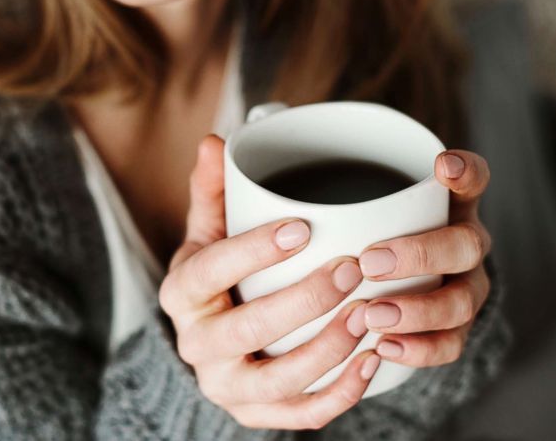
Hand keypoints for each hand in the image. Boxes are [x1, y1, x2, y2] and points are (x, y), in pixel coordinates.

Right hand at [159, 135, 378, 429]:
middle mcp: (195, 345)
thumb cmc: (219, 274)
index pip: (211, 270)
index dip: (254, 250)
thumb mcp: (210, 232)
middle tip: (351, 271)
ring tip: (369, 314)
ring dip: (328, 348)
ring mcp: (224, 386)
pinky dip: (340, 394)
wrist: (213, 342)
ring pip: (277, 379)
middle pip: (247, 329)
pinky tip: (374, 360)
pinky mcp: (255, 415)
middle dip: (304, 302)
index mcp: (181, 292)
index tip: (303, 228)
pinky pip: (300, 415)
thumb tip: (217, 142)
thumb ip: (215, 190)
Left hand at [357, 150, 492, 367]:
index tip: (441, 166)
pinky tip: (383, 347)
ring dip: (416, 310)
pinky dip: (418, 349)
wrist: (394, 291)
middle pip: (465, 246)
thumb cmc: (368, 236)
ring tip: (372, 315)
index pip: (471, 181)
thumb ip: (339, 194)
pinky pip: (449, 346)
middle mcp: (465, 247)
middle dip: (420, 254)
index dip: (465, 172)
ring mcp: (465, 291)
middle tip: (370, 262)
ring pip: (459, 302)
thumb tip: (269, 164)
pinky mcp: (455, 332)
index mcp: (449, 209)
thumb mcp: (359, 208)